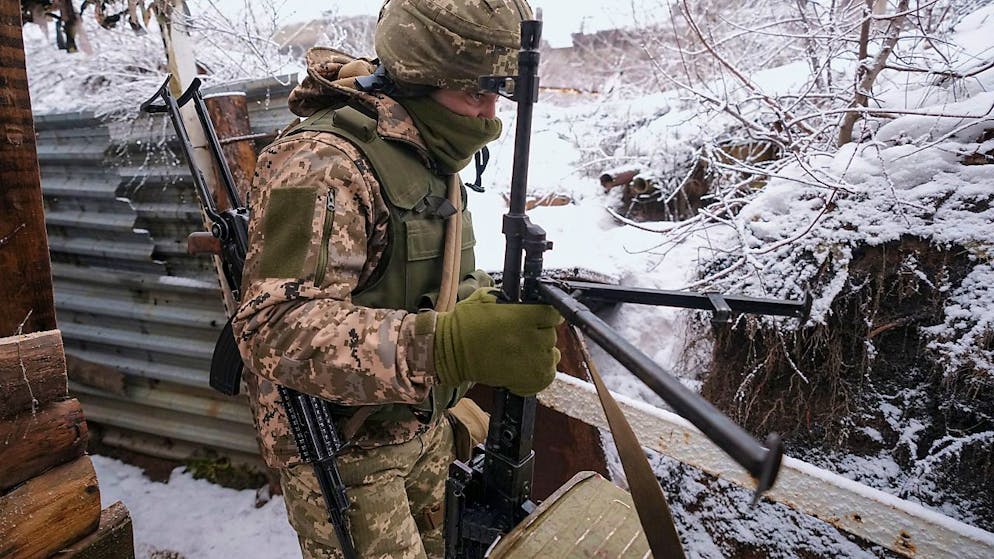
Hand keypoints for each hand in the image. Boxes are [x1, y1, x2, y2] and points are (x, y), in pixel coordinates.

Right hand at [433, 288, 562, 395]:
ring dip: (541, 352)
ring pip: (552, 354)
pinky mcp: (530, 380)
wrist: (452, 353)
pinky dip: (539, 371)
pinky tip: (524, 365)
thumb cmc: (466, 324)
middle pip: (551, 334)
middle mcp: (531, 338)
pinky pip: (547, 373)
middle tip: (522, 335)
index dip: (547, 315)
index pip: (553, 312)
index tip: (541, 317)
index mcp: (522, 316)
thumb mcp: (487, 297)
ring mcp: (533, 361)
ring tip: (521, 351)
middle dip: (540, 333)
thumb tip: (526, 299)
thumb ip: (511, 299)